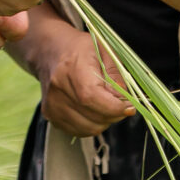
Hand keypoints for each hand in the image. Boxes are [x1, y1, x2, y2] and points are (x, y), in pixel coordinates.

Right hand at [24, 16, 134, 137]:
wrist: (50, 50)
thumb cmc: (80, 48)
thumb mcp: (104, 51)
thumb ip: (116, 75)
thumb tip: (125, 99)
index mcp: (71, 68)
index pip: (92, 97)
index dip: (114, 107)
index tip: (129, 106)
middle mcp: (58, 89)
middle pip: (93, 116)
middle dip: (114, 114)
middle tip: (122, 104)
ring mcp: (52, 105)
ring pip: (89, 128)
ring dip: (104, 121)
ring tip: (106, 105)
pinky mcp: (51, 116)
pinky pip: (79, 131)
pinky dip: (92, 125)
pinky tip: (94, 110)